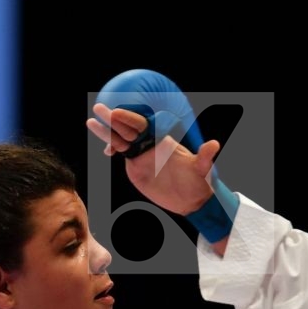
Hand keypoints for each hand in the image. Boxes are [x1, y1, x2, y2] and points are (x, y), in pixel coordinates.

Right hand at [89, 104, 219, 215]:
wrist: (191, 199)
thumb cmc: (199, 182)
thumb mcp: (203, 170)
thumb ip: (205, 157)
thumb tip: (215, 145)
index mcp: (163, 140)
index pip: (145, 126)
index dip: (131, 119)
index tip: (119, 114)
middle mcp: (150, 144)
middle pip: (129, 129)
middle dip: (114, 119)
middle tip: (100, 109)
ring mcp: (141, 155)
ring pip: (122, 140)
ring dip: (107, 131)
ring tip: (92, 121)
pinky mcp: (135, 167)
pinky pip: (122, 154)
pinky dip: (111, 149)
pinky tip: (102, 147)